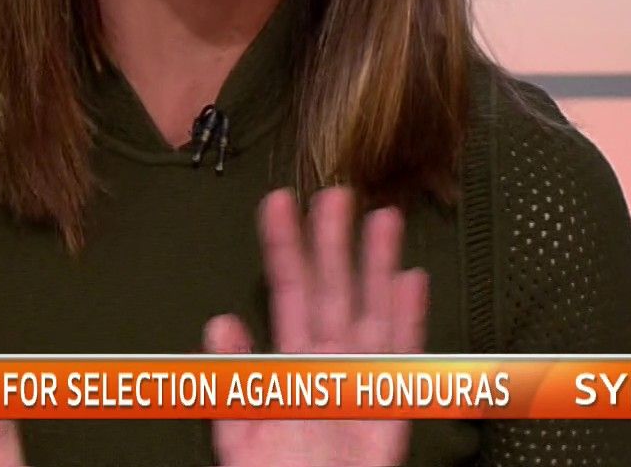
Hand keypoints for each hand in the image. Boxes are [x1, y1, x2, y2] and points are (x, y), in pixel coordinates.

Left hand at [204, 187, 428, 466]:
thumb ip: (230, 382)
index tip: (276, 201)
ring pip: (371, 313)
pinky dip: (407, 319)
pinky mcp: (389, 410)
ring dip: (377, 267)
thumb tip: (220, 321)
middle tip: (335, 192)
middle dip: (334, 243)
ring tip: (382, 217)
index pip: (286, 293)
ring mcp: (361, 383)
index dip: (282, 248)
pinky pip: (400, 359)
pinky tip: (410, 279)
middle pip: (333, 292)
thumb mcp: (238, 438)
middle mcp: (327, 365)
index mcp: (289, 367)